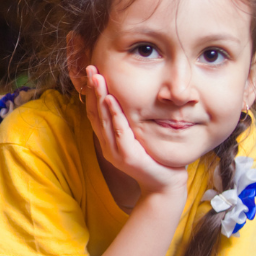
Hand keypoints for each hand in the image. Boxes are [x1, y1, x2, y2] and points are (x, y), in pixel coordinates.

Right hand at [83, 66, 186, 197]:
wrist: (164, 186)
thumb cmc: (155, 160)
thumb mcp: (140, 138)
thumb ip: (130, 124)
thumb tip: (129, 101)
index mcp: (108, 140)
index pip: (95, 112)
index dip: (91, 93)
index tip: (92, 73)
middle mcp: (107, 144)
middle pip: (95, 112)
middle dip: (93, 89)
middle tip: (91, 68)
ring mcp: (115, 151)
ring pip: (103, 119)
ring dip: (100, 97)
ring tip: (98, 78)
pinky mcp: (127, 156)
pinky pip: (119, 131)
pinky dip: (114, 114)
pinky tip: (110, 99)